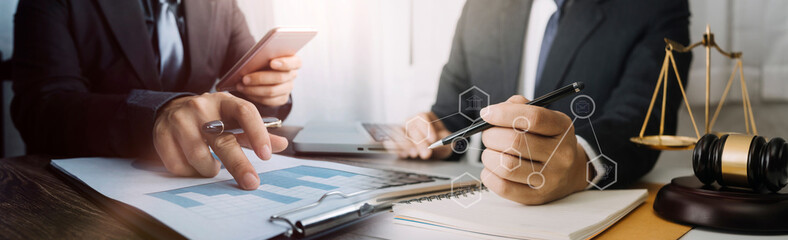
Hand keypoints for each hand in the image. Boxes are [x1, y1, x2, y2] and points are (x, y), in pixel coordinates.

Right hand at [153, 92, 287, 189]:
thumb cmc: (211, 117)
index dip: (258, 134)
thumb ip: (256, 132)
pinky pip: (178, 165)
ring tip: (213, 166)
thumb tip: (283, 144)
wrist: (172, 109)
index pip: (245, 112)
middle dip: (239, 165)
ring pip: (199, 157)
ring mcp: (179, 120)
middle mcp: (201, 107)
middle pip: (223, 141)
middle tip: (251, 182)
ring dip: (209, 169)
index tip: (267, 155)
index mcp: (224, 101)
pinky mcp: (161, 134)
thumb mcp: (234, 119)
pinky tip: (193, 165)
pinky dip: (189, 171)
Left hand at [236, 56, 300, 106]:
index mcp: (293, 61)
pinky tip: (245, 93)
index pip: (295, 62)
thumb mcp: (264, 55)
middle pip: (280, 78)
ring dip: (254, 89)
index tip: (271, 63)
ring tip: (240, 86)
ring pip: (272, 91)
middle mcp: (292, 75)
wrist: (263, 72)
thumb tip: (251, 62)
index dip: (284, 63)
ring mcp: (288, 88)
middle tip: (244, 78)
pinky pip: (269, 101)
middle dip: (260, 78)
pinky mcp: (282, 99)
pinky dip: (255, 97)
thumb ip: (262, 55)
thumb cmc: (262, 59)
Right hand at [388, 112, 452, 159]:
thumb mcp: (445, 141)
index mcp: (425, 117)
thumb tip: (435, 145)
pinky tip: (404, 154)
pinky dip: (396, 148)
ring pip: (399, 133)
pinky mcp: (395, 140)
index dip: (427, 127)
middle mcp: (411, 121)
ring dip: (406, 144)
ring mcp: (402, 130)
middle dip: (419, 142)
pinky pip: (391, 141)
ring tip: (414, 154)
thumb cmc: (440, 142)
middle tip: (426, 153)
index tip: (433, 139)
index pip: (422, 116)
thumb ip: (442, 142)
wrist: (434, 148)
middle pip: (411, 127)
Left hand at [479, 95, 590, 204]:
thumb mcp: (545, 118)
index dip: (504, 114)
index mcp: (562, 128)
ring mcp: (550, 178)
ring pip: (506, 166)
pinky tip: (492, 169)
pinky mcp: (537, 197)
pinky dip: (489, 175)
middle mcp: (560, 154)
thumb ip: (520, 108)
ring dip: (488, 156)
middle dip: (491, 135)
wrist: (571, 172)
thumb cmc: (549, 141)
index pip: (532, 118)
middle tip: (488, 135)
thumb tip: (493, 112)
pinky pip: (504, 187)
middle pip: (515, 142)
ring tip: (490, 152)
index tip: (486, 114)